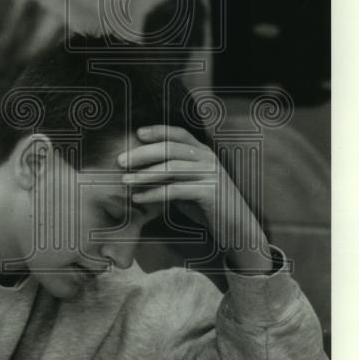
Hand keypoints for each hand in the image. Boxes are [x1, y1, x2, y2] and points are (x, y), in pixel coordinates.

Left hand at [119, 124, 272, 273]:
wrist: (237, 229)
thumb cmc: (208, 206)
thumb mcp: (188, 184)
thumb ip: (171, 175)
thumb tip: (139, 170)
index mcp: (203, 152)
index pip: (179, 134)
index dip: (158, 130)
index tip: (137, 133)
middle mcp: (208, 159)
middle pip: (171, 148)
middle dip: (143, 153)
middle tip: (120, 161)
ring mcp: (211, 174)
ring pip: (172, 168)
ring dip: (144, 174)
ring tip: (124, 181)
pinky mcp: (210, 193)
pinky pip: (176, 190)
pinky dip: (154, 193)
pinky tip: (138, 198)